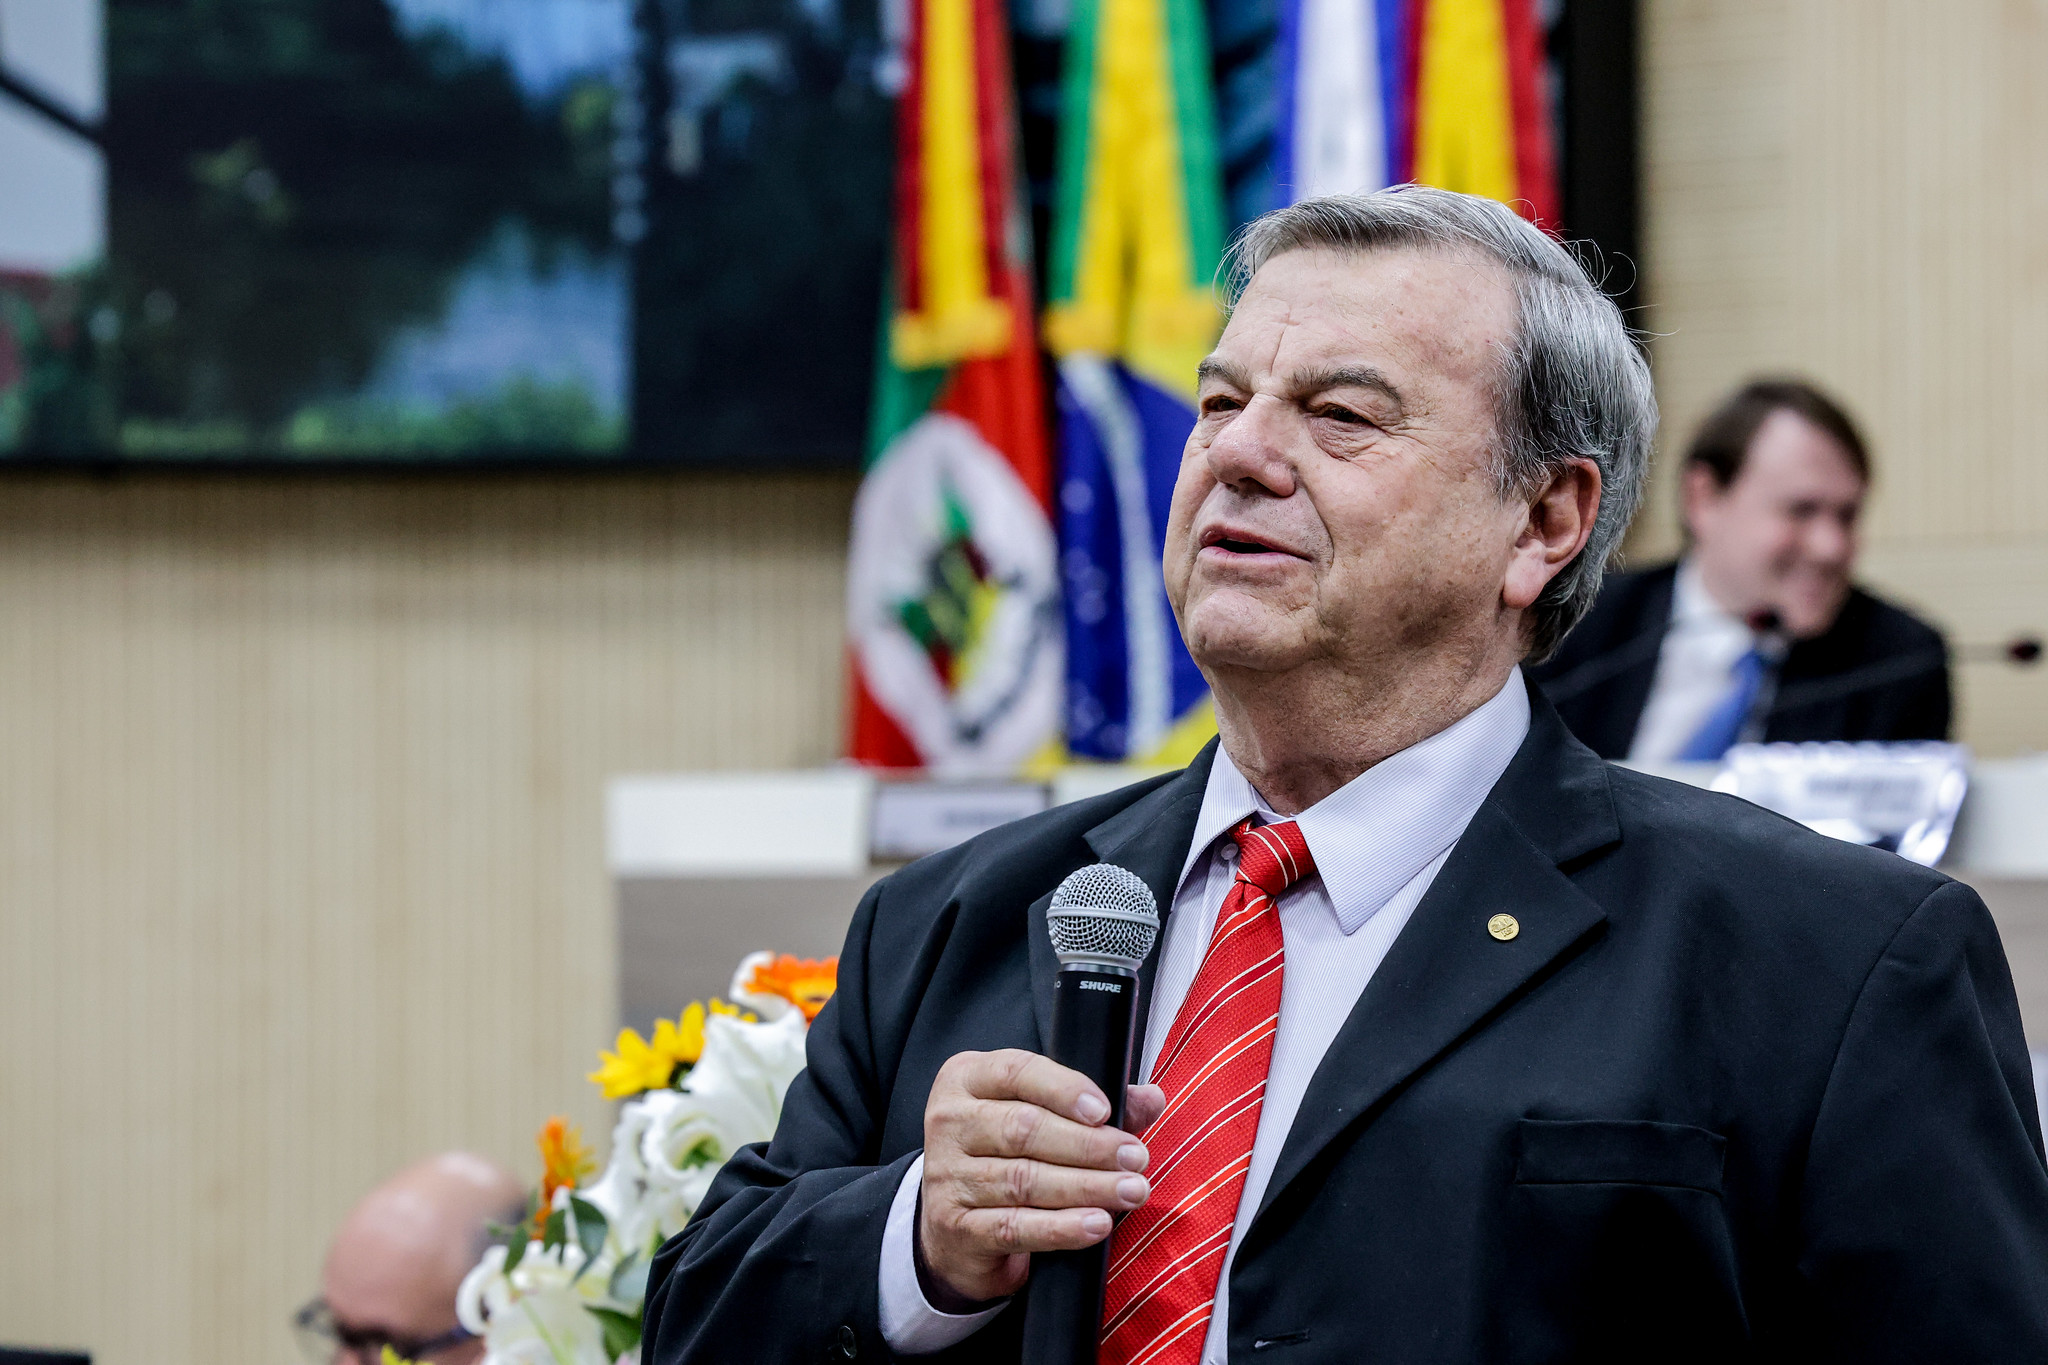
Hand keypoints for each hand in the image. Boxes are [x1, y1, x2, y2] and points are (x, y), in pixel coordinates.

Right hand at [917, 1049, 1167, 1304]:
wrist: (955, 1229)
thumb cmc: (1006, 1156)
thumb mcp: (1040, 1117)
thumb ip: (1093, 1108)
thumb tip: (1150, 1098)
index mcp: (967, 1079)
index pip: (1015, 1072)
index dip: (1063, 1089)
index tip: (1105, 1111)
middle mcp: (949, 1122)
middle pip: (1023, 1128)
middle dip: (1088, 1145)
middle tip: (1136, 1158)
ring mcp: (946, 1176)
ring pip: (1023, 1180)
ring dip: (1086, 1187)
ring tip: (1131, 1191)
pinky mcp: (955, 1226)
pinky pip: (1014, 1226)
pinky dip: (1060, 1228)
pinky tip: (1097, 1225)